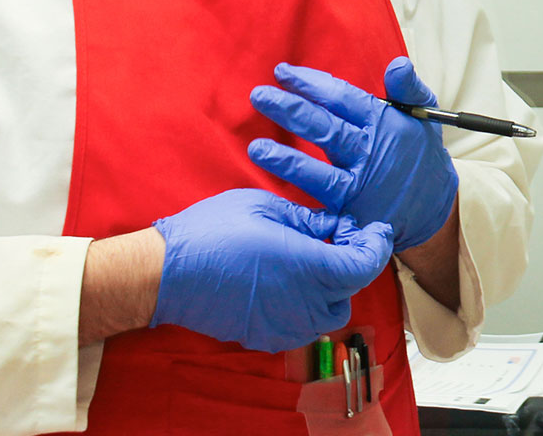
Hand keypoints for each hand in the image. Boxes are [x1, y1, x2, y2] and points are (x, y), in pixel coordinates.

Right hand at [150, 188, 391, 352]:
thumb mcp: (266, 208)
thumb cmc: (213, 232)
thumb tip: (336, 224)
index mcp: (310, 267)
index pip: (365, 265)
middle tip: (338, 236)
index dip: (377, 245)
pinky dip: (307, 306)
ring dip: (332, 288)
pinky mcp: (265, 336)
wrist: (165, 274)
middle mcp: (304, 303)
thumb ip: (309, 219)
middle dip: (353, 262)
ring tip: (312, 259)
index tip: (375, 228)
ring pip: (329, 312)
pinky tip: (289, 282)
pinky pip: (302, 325)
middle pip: (352, 289)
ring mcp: (284, 324)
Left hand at [248, 58, 459, 252]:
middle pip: (325, 129)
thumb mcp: (422, 115)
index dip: (310, 83)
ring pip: (318, 173)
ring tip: (256, 148)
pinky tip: (269, 196)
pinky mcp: (349, 215)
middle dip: (290, 110)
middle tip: (259, 96)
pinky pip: (318, 211)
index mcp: (381, 124)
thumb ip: (408, 87)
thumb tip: (397, 63)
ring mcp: (358, 187)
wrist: (433, 206)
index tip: (283, 72)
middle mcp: (368, 154)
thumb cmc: (418, 152)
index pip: (341, 97)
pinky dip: (294, 206)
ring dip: (286, 161)